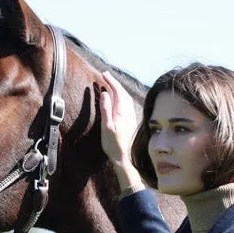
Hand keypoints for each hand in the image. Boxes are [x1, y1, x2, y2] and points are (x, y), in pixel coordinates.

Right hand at [98, 72, 144, 192]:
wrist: (125, 157)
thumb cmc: (114, 144)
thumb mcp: (107, 127)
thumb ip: (106, 109)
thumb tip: (104, 93)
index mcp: (122, 111)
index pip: (117, 91)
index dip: (111, 81)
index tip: (103, 74)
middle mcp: (128, 111)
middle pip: (122, 92)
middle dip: (114, 82)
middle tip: (105, 75)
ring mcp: (130, 115)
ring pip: (125, 97)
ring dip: (118, 89)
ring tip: (109, 84)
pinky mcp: (130, 120)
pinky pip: (125, 103)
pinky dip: (120, 96)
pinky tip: (116, 98)